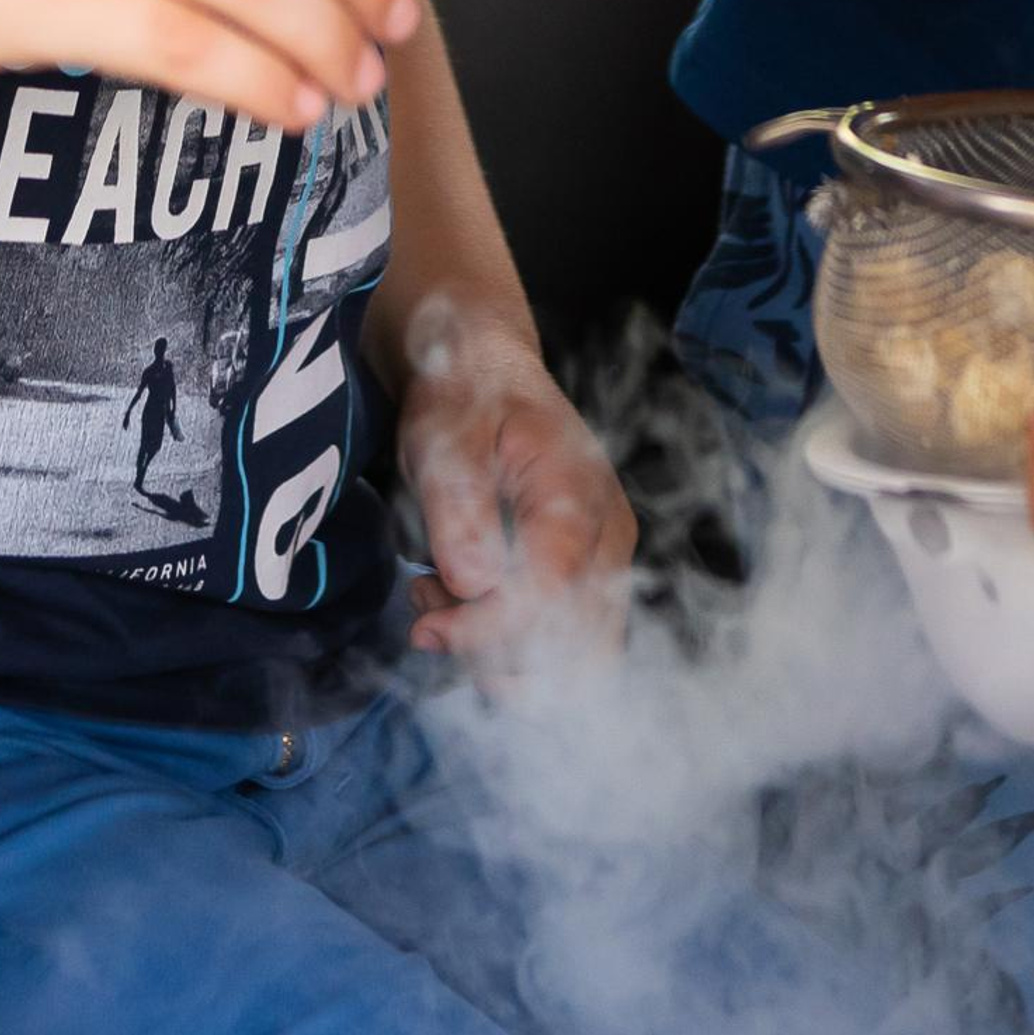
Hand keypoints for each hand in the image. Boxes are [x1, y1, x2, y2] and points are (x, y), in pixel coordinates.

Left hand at [396, 294, 635, 677]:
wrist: (483, 369)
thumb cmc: (465, 395)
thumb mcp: (445, 437)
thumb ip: (460, 510)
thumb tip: (475, 586)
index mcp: (579, 497)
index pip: (550, 598)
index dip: (485, 631)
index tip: (425, 625)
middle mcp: (608, 541)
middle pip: (574, 652)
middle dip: (492, 654)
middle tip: (429, 607)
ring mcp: (602, 565)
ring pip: (570, 666)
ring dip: (496, 658)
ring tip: (438, 597)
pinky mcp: (583, 582)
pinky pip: (559, 649)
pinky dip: (506, 650)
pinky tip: (459, 605)